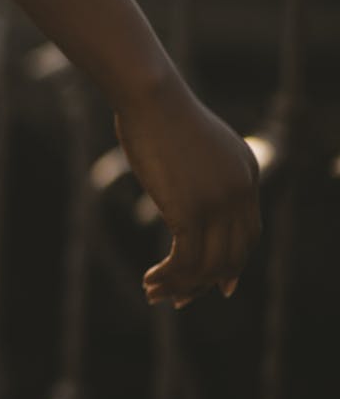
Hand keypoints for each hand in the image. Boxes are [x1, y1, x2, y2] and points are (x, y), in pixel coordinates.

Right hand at [112, 78, 262, 308]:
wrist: (151, 97)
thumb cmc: (158, 112)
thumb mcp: (190, 144)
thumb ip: (196, 169)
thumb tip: (182, 190)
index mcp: (248, 173)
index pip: (248, 234)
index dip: (234, 264)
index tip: (218, 286)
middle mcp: (241, 192)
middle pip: (232, 255)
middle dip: (207, 283)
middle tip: (180, 301)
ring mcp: (219, 203)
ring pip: (208, 263)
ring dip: (181, 285)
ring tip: (154, 293)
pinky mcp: (192, 211)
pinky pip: (186, 259)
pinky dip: (170, 276)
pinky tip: (150, 279)